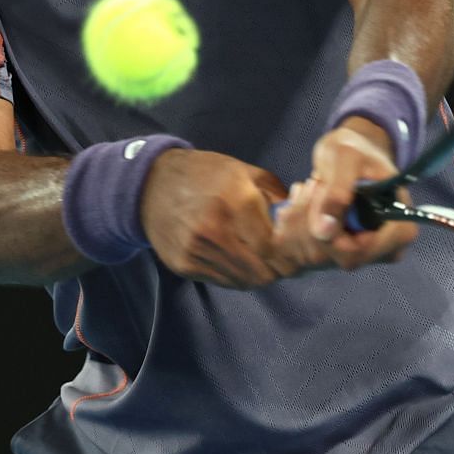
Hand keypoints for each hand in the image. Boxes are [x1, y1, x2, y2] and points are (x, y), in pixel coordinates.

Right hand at [138, 149, 317, 288]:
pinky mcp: (183, 265)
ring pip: (245, 281)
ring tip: (259, 258)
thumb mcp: (244, 171)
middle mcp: (215, 229)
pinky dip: (236, 275)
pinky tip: (236, 258)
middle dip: (278, 268)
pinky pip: (223, 282)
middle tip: (281, 259)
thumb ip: (277, 196)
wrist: (150, 184)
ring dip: (258, 274)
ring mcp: (196, 250)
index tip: (295, 251)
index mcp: (237, 200)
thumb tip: (303, 219)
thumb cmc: (204, 173)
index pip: (276, 247)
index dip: (290, 254)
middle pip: (263, 271)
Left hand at [300, 120, 418, 268]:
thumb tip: (324, 232)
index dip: (331, 235)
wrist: (349, 152)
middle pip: (336, 257)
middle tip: (313, 184)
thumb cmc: (355, 151)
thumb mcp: (347, 159)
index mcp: (399, 230)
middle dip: (313, 221)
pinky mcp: (339, 251)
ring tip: (311, 186)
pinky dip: (295, 223)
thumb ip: (337, 192)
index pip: (358, 252)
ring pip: (316, 255)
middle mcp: (384, 250)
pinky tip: (303, 199)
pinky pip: (304, 251)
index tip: (320, 199)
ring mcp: (362, 253)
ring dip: (301, 217)